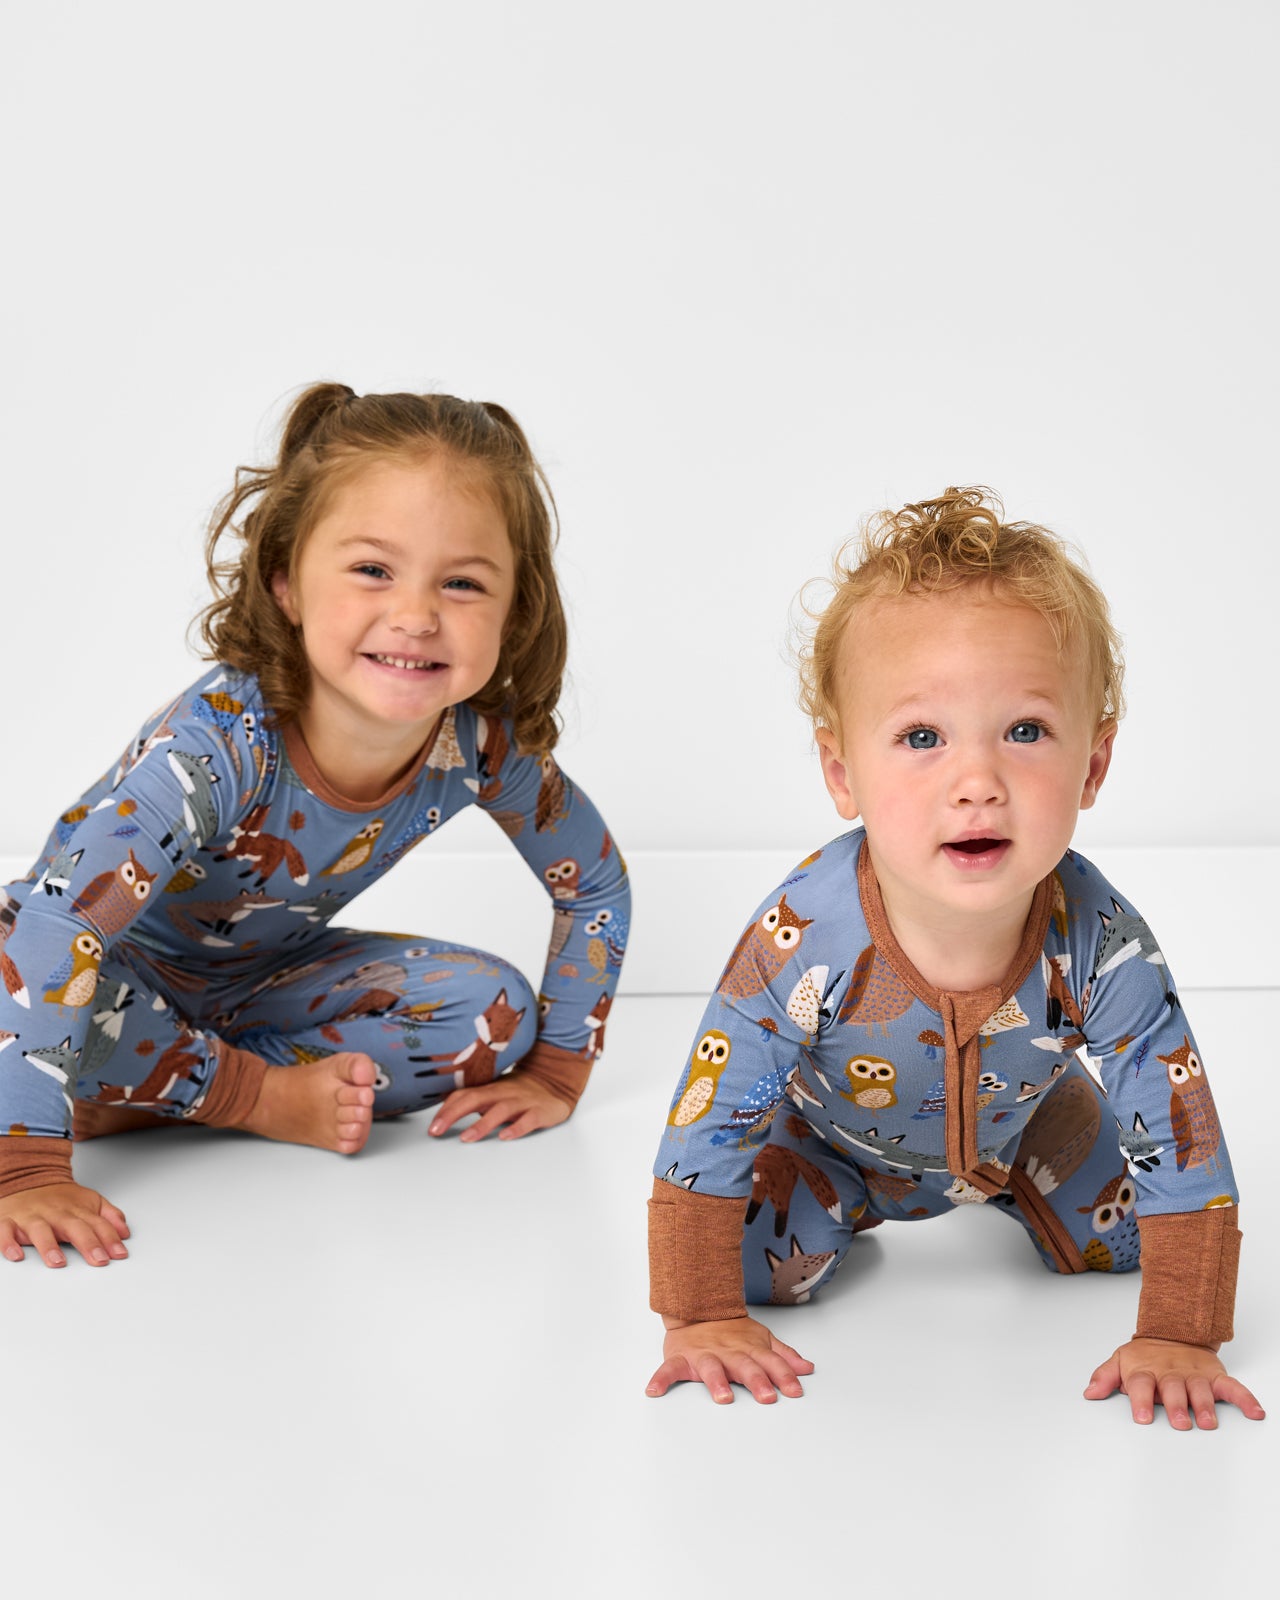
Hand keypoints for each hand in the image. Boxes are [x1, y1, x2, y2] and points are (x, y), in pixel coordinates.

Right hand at [0, 1182, 130, 1267]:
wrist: (26, 1176)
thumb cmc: (59, 1197)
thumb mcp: (89, 1201)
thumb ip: (109, 1216)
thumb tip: (125, 1232)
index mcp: (76, 1210)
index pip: (97, 1224)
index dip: (110, 1239)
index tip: (119, 1254)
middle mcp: (55, 1213)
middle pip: (74, 1227)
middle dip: (88, 1243)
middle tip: (99, 1260)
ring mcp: (31, 1217)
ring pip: (40, 1230)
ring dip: (49, 1246)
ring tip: (58, 1262)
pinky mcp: (8, 1221)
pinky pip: (5, 1232)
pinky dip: (8, 1243)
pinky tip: (16, 1255)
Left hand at [427, 1068, 572, 1142]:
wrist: (556, 1083)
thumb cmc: (520, 1092)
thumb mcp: (495, 1093)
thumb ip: (474, 1100)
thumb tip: (446, 1112)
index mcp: (491, 1089)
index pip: (463, 1095)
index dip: (446, 1109)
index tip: (432, 1126)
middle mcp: (504, 1093)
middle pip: (475, 1098)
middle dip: (453, 1114)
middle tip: (436, 1131)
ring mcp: (522, 1102)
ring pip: (500, 1110)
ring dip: (481, 1124)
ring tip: (466, 1138)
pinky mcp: (540, 1112)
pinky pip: (528, 1120)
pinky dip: (516, 1128)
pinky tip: (505, 1137)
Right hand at [646, 1315, 813, 1404]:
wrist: (697, 1308)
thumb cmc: (731, 1331)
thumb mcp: (761, 1339)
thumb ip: (783, 1356)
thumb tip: (807, 1369)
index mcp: (749, 1349)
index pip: (770, 1362)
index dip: (784, 1376)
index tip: (795, 1391)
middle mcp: (728, 1352)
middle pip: (744, 1366)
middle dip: (756, 1380)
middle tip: (766, 1397)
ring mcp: (704, 1355)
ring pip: (711, 1368)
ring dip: (717, 1382)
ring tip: (722, 1396)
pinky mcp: (681, 1358)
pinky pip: (669, 1369)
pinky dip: (660, 1379)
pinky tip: (654, 1391)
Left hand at [1085, 1337, 1265, 1428]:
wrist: (1173, 1331)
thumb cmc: (1145, 1355)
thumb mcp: (1120, 1360)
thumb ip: (1105, 1376)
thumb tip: (1089, 1393)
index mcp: (1146, 1370)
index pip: (1141, 1384)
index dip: (1141, 1400)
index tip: (1143, 1418)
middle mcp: (1170, 1373)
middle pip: (1173, 1389)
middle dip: (1177, 1406)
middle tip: (1180, 1423)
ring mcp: (1194, 1374)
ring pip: (1200, 1389)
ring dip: (1205, 1405)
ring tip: (1207, 1422)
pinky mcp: (1214, 1375)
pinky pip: (1232, 1387)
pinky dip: (1245, 1399)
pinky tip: (1255, 1412)